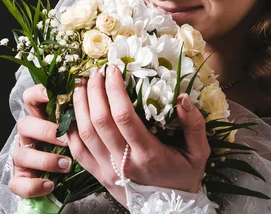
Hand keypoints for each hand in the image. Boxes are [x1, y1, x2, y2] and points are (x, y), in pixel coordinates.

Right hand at [8, 84, 72, 198]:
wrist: (64, 182)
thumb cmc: (75, 150)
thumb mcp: (77, 130)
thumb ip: (81, 116)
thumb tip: (99, 97)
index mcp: (41, 119)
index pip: (30, 98)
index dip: (38, 94)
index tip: (53, 95)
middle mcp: (28, 136)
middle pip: (24, 124)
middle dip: (44, 130)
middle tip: (65, 139)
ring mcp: (22, 158)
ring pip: (21, 154)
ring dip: (44, 159)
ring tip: (66, 164)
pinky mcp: (20, 180)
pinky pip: (17, 183)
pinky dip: (33, 185)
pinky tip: (50, 185)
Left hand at [66, 65, 209, 206]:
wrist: (169, 211)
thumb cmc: (183, 178)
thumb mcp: (199, 153)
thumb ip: (195, 125)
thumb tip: (182, 97)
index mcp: (148, 153)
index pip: (123, 116)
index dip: (114, 90)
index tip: (113, 70)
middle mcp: (124, 162)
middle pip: (99, 120)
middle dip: (94, 91)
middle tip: (95, 72)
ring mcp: (108, 170)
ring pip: (85, 133)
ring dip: (79, 105)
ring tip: (80, 84)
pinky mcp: (98, 175)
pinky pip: (78, 151)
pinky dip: (71, 130)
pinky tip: (71, 112)